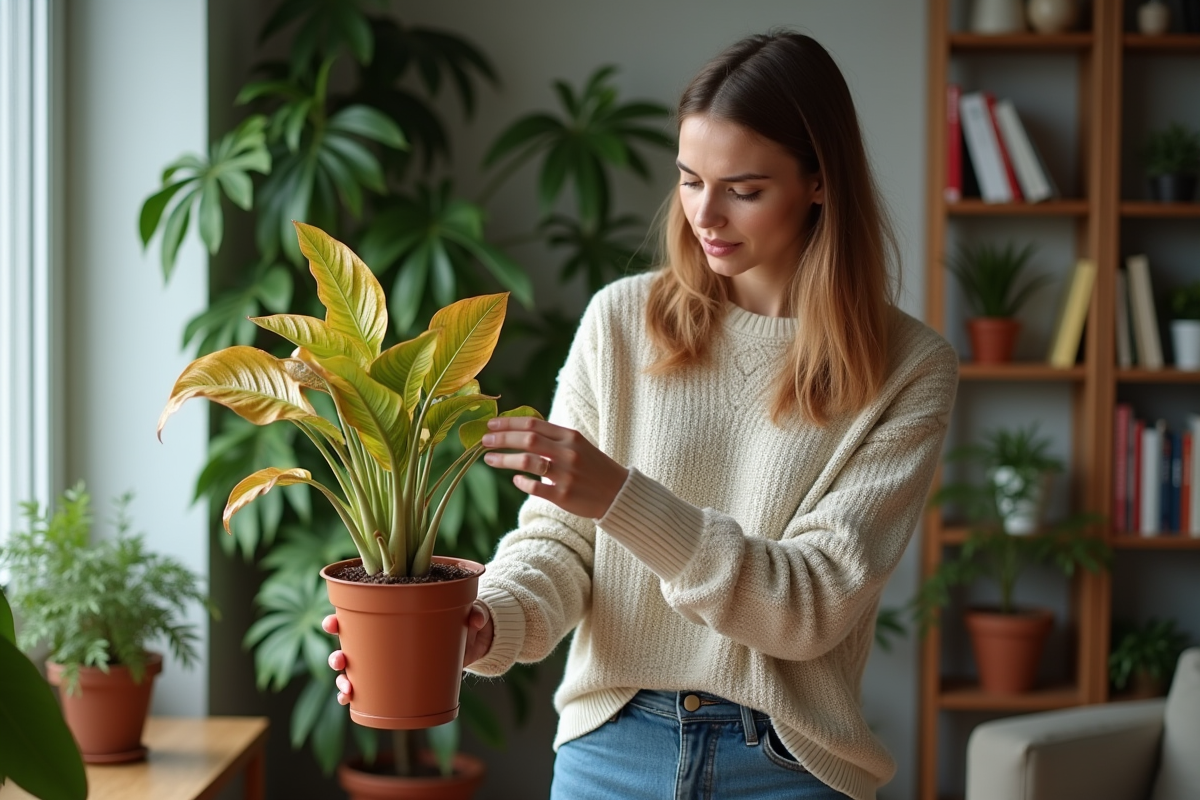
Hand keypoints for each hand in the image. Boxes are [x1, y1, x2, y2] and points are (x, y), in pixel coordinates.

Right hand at [323, 602, 494, 704]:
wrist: (468, 642)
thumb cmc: (459, 620)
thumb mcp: (466, 613)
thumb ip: (472, 613)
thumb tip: (474, 619)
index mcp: (391, 614)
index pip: (357, 613)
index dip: (339, 618)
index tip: (331, 623)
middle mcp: (381, 637)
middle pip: (349, 645)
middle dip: (337, 654)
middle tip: (340, 660)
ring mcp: (385, 660)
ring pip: (354, 670)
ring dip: (343, 679)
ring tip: (347, 687)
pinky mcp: (394, 679)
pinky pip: (369, 689)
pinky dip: (355, 696)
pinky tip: (349, 702)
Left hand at [481, 416, 626, 518]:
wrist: (618, 493)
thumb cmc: (593, 467)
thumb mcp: (578, 445)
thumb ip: (553, 438)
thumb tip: (521, 431)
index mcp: (571, 436)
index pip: (534, 424)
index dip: (509, 423)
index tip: (491, 424)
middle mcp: (568, 453)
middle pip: (528, 440)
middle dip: (502, 438)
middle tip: (484, 440)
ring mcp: (565, 474)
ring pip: (527, 462)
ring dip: (504, 459)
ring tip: (489, 459)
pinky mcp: (564, 496)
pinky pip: (535, 487)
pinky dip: (521, 482)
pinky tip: (515, 479)